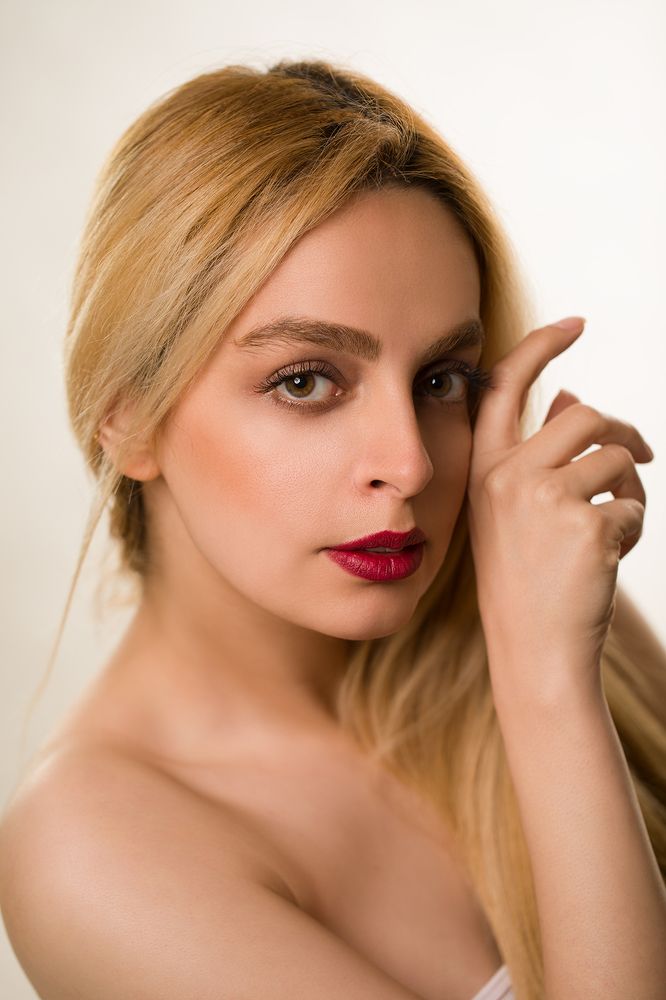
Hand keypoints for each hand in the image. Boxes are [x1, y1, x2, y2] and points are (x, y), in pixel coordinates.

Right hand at [466, 317, 653, 698]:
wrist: (534, 648)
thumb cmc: (524, 578)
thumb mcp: (513, 511)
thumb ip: (539, 450)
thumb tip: (573, 396)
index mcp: (485, 469)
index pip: (506, 387)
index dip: (540, 346)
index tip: (575, 324)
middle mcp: (507, 476)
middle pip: (585, 415)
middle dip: (623, 431)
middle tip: (640, 451)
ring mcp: (544, 499)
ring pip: (616, 458)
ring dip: (631, 488)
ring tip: (615, 527)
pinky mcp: (585, 524)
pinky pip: (634, 503)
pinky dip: (634, 527)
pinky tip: (610, 558)